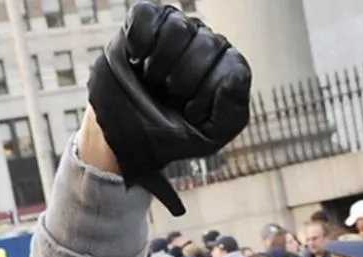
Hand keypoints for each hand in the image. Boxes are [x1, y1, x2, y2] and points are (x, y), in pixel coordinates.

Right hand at [87, 1, 251, 214]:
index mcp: (229, 68)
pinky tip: (136, 59)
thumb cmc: (171, 133)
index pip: (231, 68)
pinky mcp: (147, 19)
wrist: (125, 136)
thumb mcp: (210, 134)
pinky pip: (146, 14)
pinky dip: (138, 41)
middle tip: (167, 96)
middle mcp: (208, 42)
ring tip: (152, 79)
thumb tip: (237, 74)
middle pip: (207, 44)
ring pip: (179, 26)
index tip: (189, 112)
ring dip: (159, 63)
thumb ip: (233, 110)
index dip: (206, 95)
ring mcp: (178, 27)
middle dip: (182, 81)